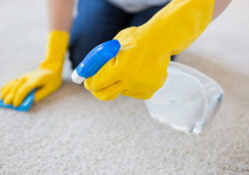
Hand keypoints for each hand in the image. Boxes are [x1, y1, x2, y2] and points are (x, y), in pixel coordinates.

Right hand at [0, 31, 68, 106]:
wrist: (50, 69)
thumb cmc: (52, 81)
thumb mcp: (50, 89)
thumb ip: (40, 95)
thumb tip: (29, 101)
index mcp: (35, 81)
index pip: (23, 89)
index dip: (18, 98)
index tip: (16, 105)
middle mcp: (27, 78)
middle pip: (15, 87)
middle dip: (10, 97)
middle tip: (7, 105)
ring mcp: (23, 77)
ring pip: (11, 84)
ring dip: (6, 92)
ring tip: (3, 101)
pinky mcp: (21, 77)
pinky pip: (11, 82)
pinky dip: (6, 87)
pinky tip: (1, 93)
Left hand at [84, 0, 214, 100]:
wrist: (161, 40)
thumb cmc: (135, 40)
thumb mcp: (113, 45)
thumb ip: (100, 60)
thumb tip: (86, 72)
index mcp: (120, 69)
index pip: (96, 85)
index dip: (89, 83)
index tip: (87, 81)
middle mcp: (131, 81)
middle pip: (105, 95)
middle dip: (98, 90)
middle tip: (97, 85)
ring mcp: (141, 87)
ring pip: (121, 92)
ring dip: (119, 83)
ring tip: (128, 68)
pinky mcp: (150, 90)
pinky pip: (134, 92)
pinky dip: (132, 85)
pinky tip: (138, 73)